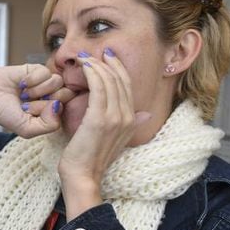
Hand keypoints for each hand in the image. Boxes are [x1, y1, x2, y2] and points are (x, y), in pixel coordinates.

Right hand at [0, 64, 74, 137]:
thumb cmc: (3, 113)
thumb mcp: (27, 129)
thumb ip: (49, 125)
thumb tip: (58, 105)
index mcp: (50, 111)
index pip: (66, 109)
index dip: (50, 112)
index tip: (32, 114)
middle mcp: (50, 95)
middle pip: (66, 94)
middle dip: (45, 101)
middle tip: (28, 104)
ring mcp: (44, 81)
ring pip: (57, 82)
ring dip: (38, 90)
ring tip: (24, 94)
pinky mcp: (36, 68)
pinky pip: (46, 71)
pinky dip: (32, 79)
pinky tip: (22, 84)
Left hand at [58, 49, 150, 219]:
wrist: (83, 176)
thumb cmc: (92, 160)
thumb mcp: (117, 140)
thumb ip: (131, 124)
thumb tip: (145, 115)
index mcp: (132, 120)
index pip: (127, 86)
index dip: (118, 69)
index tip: (107, 58)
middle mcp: (128, 116)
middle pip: (121, 80)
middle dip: (108, 62)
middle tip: (96, 52)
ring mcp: (115, 117)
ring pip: (109, 81)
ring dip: (97, 65)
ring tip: (85, 57)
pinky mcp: (99, 119)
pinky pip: (98, 88)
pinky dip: (92, 73)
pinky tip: (84, 67)